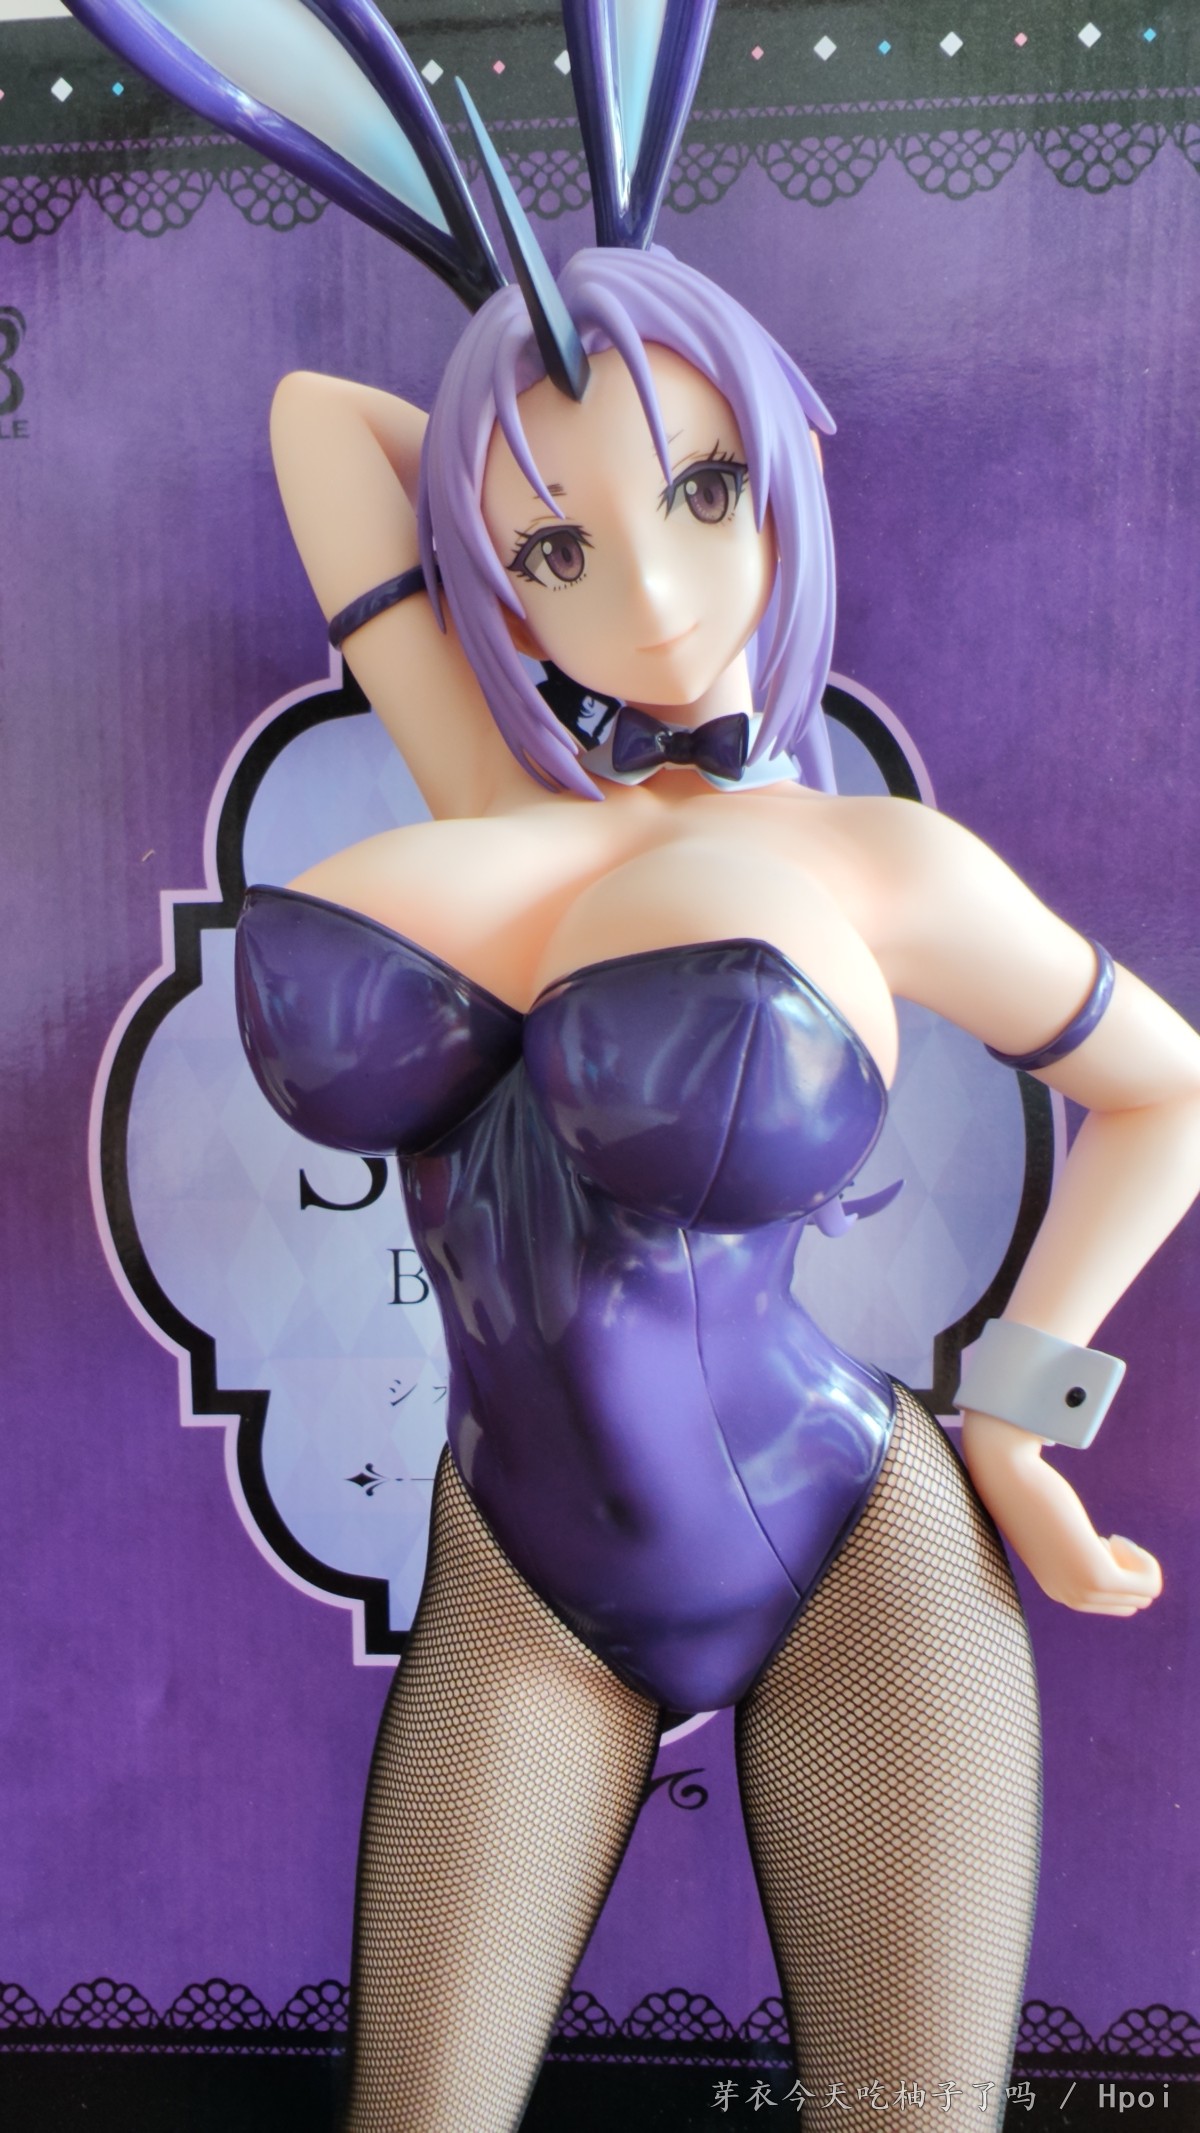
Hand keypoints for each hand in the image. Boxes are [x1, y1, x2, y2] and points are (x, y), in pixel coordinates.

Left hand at [959, 1411, 1162, 1614]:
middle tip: (1110, 1540)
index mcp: (1060, 1590)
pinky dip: (1145, 1561)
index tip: (1103, 1544)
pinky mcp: (1097, 1576)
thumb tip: (1099, 1549)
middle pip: (1132, 1603)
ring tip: (1114, 1539)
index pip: (1113, 1604)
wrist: (1008, 1480)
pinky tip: (1117, 1538)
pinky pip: (1148, 1586)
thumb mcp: (1053, 1528)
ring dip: (1140, 1565)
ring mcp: (1083, 1590)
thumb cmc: (1031, 1495)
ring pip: (1143, 1597)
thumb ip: (1068, 1543)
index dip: (1119, 1571)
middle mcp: (1070, 1597)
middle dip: (1132, 1569)